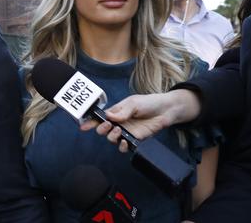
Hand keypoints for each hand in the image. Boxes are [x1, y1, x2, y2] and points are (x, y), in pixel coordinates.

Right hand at [80, 90, 200, 151]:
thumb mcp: (134, 103)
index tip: (84, 126)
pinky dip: (121, 146)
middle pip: (102, 130)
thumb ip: (122, 111)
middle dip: (101, 129)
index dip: (91, 122)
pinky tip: (124, 142)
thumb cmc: (149, 103)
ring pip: (111, 139)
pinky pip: (123, 146)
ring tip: (118, 131)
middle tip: (108, 126)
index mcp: (116, 112)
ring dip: (111, 137)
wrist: (166, 110)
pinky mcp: (135, 140)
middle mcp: (119, 123)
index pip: (100, 118)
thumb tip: (108, 116)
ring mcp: (126, 132)